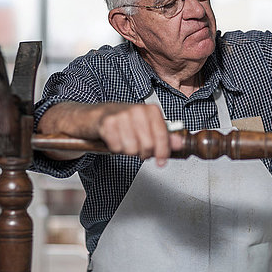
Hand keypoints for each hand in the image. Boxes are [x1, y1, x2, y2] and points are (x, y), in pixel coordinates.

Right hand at [38, 102, 182, 165]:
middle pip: (148, 146)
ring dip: (125, 151)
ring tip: (122, 142)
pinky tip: (111, 140)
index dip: (163, 152)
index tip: (161, 162)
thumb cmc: (119, 122)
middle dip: (141, 153)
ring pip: (132, 149)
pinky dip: (113, 148)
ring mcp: (122, 115)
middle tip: (133, 148)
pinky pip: (116, 147)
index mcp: (150, 110)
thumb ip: (162, 137)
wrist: (91, 116)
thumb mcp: (143, 128)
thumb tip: (180, 144)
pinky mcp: (106, 123)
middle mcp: (137, 110)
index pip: (163, 136)